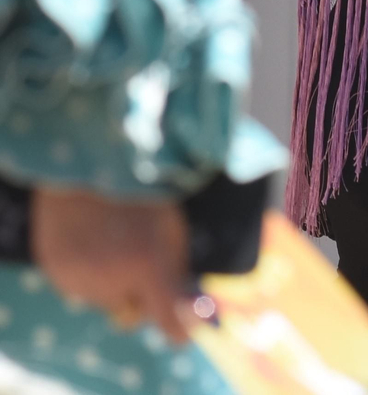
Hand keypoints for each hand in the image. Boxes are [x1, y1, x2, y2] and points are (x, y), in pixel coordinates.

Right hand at [30, 188, 191, 343]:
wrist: (89, 162)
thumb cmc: (141, 193)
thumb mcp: (173, 230)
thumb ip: (177, 274)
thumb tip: (187, 311)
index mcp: (151, 265)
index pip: (169, 323)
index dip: (179, 329)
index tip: (183, 329)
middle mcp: (112, 278)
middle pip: (132, 314)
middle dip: (140, 297)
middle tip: (139, 259)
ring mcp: (78, 277)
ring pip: (104, 300)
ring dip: (111, 283)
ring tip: (111, 239)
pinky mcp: (55, 270)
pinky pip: (78, 288)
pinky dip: (87, 274)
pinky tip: (89, 240)